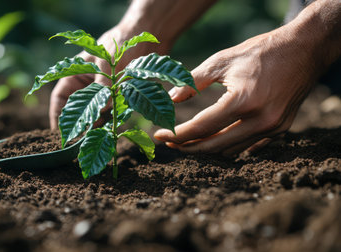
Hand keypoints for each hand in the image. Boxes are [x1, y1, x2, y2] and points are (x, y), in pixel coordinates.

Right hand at [49, 26, 169, 128]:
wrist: (147, 34)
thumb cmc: (120, 43)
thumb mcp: (107, 62)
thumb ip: (102, 87)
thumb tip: (100, 110)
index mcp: (75, 75)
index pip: (60, 99)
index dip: (58, 117)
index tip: (61, 136)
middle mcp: (86, 85)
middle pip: (78, 110)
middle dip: (81, 124)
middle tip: (85, 139)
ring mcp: (102, 91)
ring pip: (95, 113)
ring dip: (98, 123)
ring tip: (102, 133)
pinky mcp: (118, 95)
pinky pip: (112, 111)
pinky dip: (113, 118)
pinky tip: (116, 124)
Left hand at [154, 27, 319, 155]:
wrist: (304, 49)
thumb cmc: (260, 51)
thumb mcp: (222, 61)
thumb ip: (193, 81)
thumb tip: (170, 99)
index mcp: (243, 101)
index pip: (201, 127)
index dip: (177, 134)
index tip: (160, 135)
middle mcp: (260, 120)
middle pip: (214, 146)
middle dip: (188, 147)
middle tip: (170, 142)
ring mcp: (273, 128)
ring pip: (230, 150)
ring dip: (207, 148)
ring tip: (189, 139)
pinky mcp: (281, 129)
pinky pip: (248, 147)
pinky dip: (228, 145)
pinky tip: (215, 138)